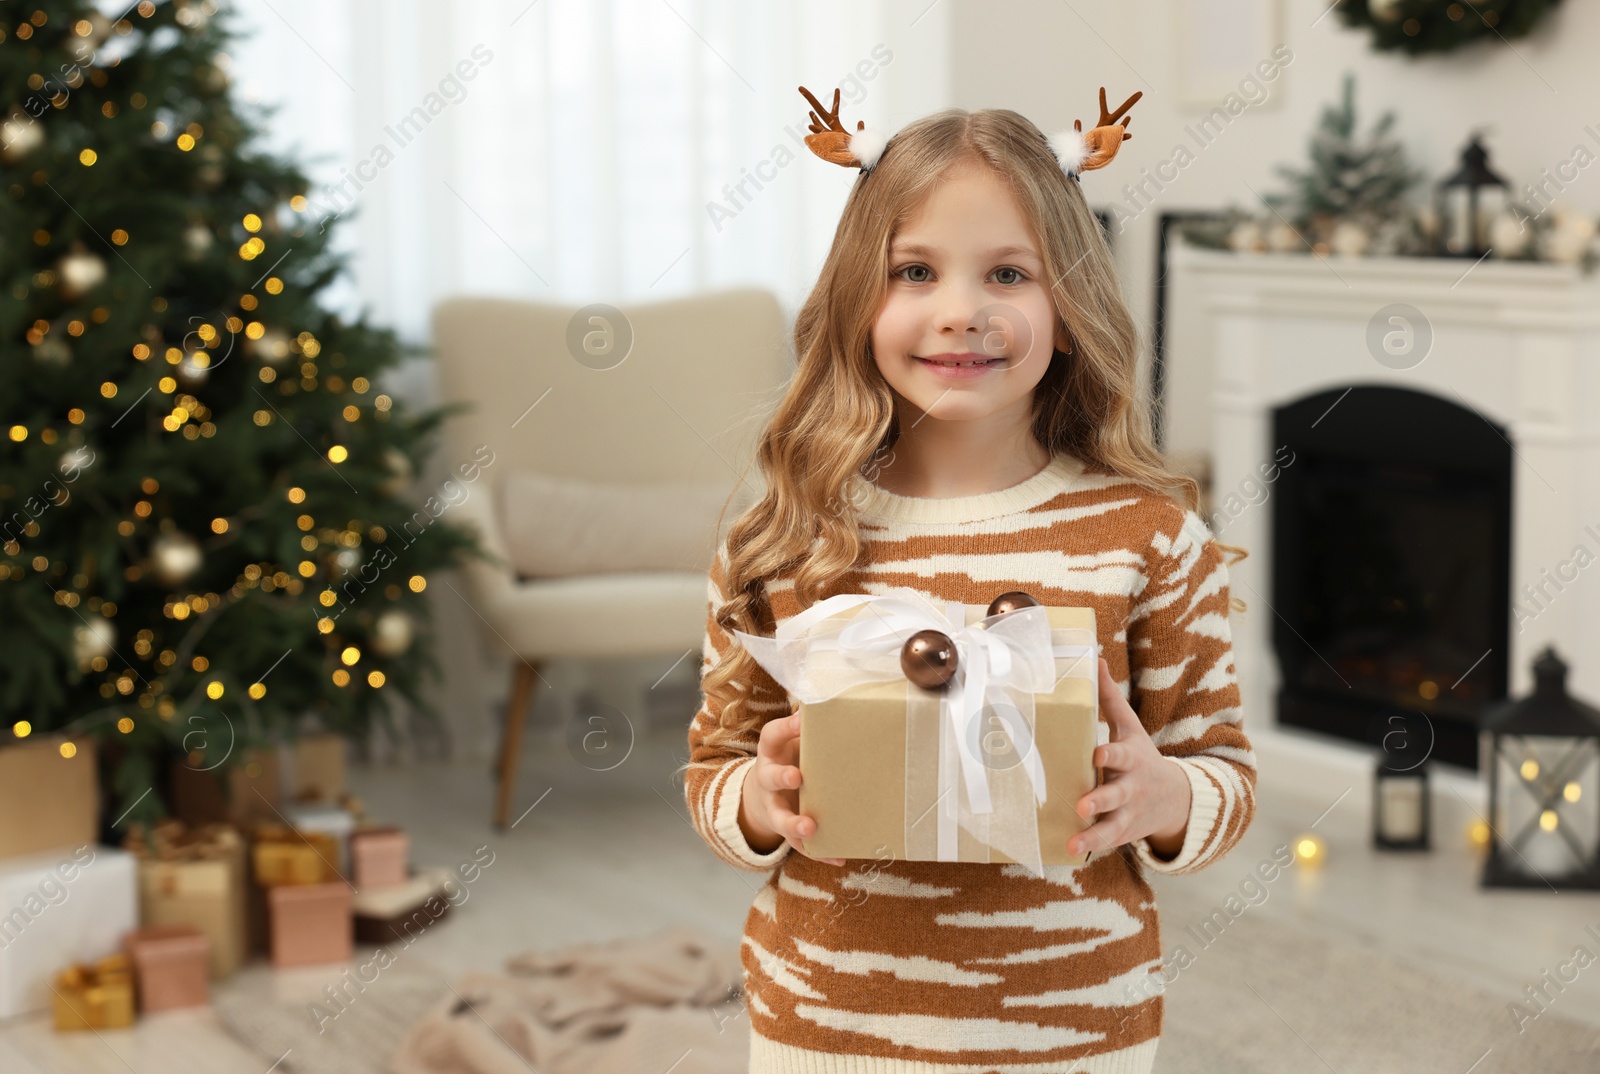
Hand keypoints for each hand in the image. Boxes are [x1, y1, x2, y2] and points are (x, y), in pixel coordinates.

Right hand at [739, 703, 845, 865]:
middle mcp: (769, 779)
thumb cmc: (791, 760)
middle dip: (782, 777)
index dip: (785, 729)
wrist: (764, 797)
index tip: (801, 721)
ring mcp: (776, 808)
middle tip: (797, 777)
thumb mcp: (792, 743)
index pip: (771, 736)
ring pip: (780, 819)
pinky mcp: (787, 830)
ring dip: (794, 824)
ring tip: (810, 828)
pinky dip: (820, 852)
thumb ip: (810, 730)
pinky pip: (801, 846)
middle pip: (770, 778)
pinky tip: (839, 855)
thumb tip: (844, 701)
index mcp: (772, 753)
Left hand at [1068, 658, 1190, 857]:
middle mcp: (1130, 787)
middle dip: (1101, 800)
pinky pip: (1107, 842)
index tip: (1097, 755)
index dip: (1110, 756)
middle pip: (1116, 794)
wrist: (1175, 798)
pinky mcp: (1122, 833)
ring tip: (1076, 842)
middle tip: (1084, 805)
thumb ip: (1108, 697)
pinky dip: (1092, 848)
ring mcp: (1128, 813)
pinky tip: (1071, 852)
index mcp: (1130, 759)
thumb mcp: (1129, 727)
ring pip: (1112, 826)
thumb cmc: (1140, 755)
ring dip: (1095, 834)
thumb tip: (1094, 658)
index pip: (1120, 755)